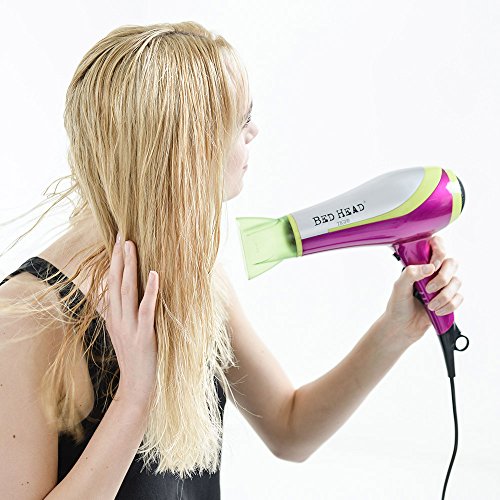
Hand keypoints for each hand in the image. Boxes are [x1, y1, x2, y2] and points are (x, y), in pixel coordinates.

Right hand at [104, 232, 158, 406]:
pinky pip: (146, 310)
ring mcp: (130, 327)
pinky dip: (151, 291)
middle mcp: (118, 319)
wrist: (138, 388)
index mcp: (114, 317)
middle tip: (122, 234)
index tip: (117, 240)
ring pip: (127, 291)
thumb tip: (118, 296)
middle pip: (116, 282)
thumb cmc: (136, 358)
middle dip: (119, 257)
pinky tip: (155, 274)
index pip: (112, 283)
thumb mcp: (124, 333)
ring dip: (129, 267)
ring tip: (131, 246)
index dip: (114, 261)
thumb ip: (121, 313)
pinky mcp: (144, 336)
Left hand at [383, 235, 463, 344]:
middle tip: (428, 289)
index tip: (432, 265)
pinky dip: (449, 306)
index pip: (437, 246)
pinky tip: (436, 311)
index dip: (439, 251)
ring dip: (444, 296)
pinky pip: (459, 298)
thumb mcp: (398, 287)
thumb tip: (429, 267)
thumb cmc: (398, 305)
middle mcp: (433, 272)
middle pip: (452, 263)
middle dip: (443, 277)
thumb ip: (410, 273)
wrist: (402, 327)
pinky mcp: (449, 300)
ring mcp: (442, 286)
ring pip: (457, 282)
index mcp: (420, 264)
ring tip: (430, 305)